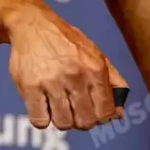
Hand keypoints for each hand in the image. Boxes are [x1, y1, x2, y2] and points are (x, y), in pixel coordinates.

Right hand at [8, 8, 125, 130]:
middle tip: (74, 110)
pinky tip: (43, 106)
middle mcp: (75, 76)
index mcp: (95, 69)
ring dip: (62, 120)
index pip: (106, 111)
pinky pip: (40, 121)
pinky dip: (42, 119)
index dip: (101, 118)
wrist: (33, 25)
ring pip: (64, 124)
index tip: (93, 113)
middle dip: (82, 121)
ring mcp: (52, 82)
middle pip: (85, 122)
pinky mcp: (29, 87)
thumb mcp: (97, 55)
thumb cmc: (67, 43)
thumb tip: (119, 113)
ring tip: (58, 106)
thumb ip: (112, 83)